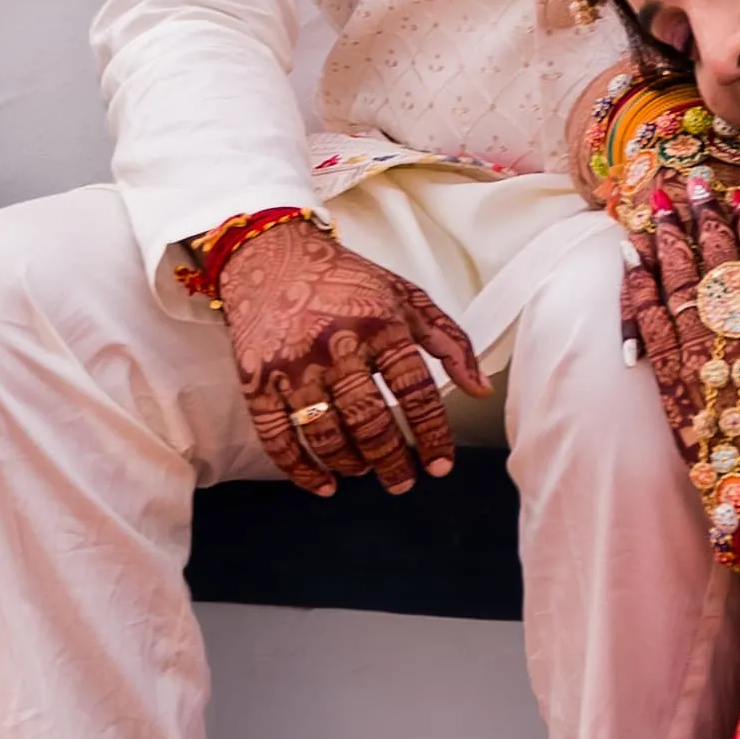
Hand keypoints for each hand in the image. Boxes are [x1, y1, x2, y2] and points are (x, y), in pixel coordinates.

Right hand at [219, 231, 477, 498]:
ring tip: (365, 470)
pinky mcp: (258, 381)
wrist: (269, 255)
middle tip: (403, 481)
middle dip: (392, 461)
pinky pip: (278, 438)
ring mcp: (294, 367)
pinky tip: (322, 483)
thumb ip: (448, 340)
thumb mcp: (404, 296)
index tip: (440, 465)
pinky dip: (300, 469)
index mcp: (379, 324)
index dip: (432, 435)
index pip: (415, 391)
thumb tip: (480, 390)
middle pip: (371, 421)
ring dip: (351, 463)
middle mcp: (337, 346)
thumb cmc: (344, 279)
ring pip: (327, 435)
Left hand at [622, 177, 739, 480]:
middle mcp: (733, 317)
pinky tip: (629, 253)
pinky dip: (638, 280)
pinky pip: (648, 314)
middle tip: (693, 183)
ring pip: (677, 274)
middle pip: (714, 253)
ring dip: (665, 234)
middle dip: (702, 214)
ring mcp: (696, 339)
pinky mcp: (668, 366)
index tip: (737, 196)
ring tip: (657, 204)